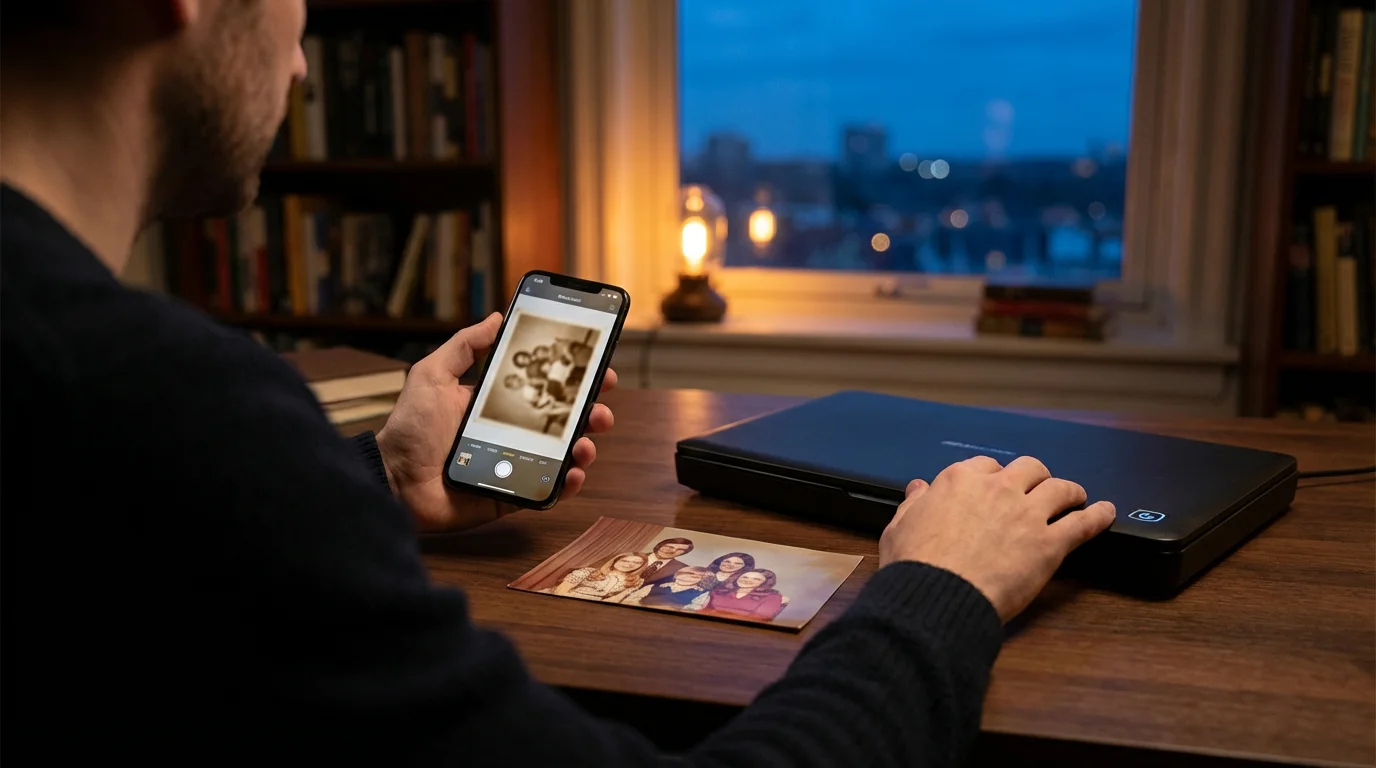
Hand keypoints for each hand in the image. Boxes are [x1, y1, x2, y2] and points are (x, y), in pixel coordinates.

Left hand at [375, 313, 616, 532]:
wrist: (393, 480)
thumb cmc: (409, 428)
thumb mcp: (433, 374)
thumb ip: (465, 346)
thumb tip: (497, 317)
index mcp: (497, 405)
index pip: (544, 389)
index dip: (574, 380)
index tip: (598, 370)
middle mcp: (511, 433)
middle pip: (562, 422)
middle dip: (590, 413)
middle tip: (601, 409)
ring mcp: (514, 465)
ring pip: (562, 456)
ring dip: (583, 447)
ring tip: (585, 443)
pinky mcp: (511, 496)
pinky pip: (547, 490)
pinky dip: (566, 484)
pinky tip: (573, 473)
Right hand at [880, 455, 1114, 622]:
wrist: (937, 594)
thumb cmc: (914, 566)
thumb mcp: (899, 526)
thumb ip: (914, 504)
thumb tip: (918, 489)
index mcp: (959, 481)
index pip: (984, 466)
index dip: (993, 477)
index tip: (995, 488)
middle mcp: (997, 489)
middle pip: (1028, 468)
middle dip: (1035, 477)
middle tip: (1037, 489)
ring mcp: (1027, 514)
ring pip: (1060, 488)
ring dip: (1070, 490)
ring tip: (1076, 496)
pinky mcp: (1049, 543)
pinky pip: (1083, 523)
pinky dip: (1098, 516)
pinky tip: (1106, 512)